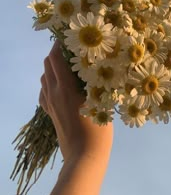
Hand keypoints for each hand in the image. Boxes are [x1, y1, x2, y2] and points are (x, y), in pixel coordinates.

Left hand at [39, 40, 112, 164]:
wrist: (83, 157)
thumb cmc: (97, 130)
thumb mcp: (101, 103)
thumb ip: (97, 84)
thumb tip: (100, 67)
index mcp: (66, 87)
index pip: (56, 58)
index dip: (60, 45)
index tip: (69, 37)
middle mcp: (53, 92)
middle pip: (47, 65)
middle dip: (57, 54)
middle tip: (72, 50)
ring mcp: (49, 103)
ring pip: (44, 77)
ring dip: (52, 68)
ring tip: (67, 67)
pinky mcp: (49, 113)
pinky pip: (43, 92)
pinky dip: (48, 84)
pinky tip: (59, 86)